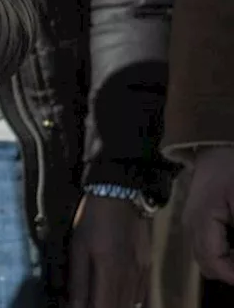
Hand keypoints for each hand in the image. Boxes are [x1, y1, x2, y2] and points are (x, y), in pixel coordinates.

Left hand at [69, 195, 149, 307]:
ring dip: (115, 306)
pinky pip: (140, 295)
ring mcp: (142, 273)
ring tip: (99, 301)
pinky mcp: (148, 268)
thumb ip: (78, 280)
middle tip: (87, 303)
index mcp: (110, 272)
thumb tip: (74, 305)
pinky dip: (128, 301)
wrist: (121, 195)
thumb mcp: (78, 247)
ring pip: (130, 304)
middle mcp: (130, 277)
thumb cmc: (93, 219)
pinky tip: (117, 298)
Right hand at [184, 146, 233, 284]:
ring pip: (206, 257)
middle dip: (230, 270)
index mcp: (201, 222)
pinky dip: (224, 252)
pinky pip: (208, 246)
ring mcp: (191, 221)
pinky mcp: (197, 217)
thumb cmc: (231, 169)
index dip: (232, 275)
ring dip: (227, 262)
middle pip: (207, 265)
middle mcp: (190, 226)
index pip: (213, 263)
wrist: (215, 145)